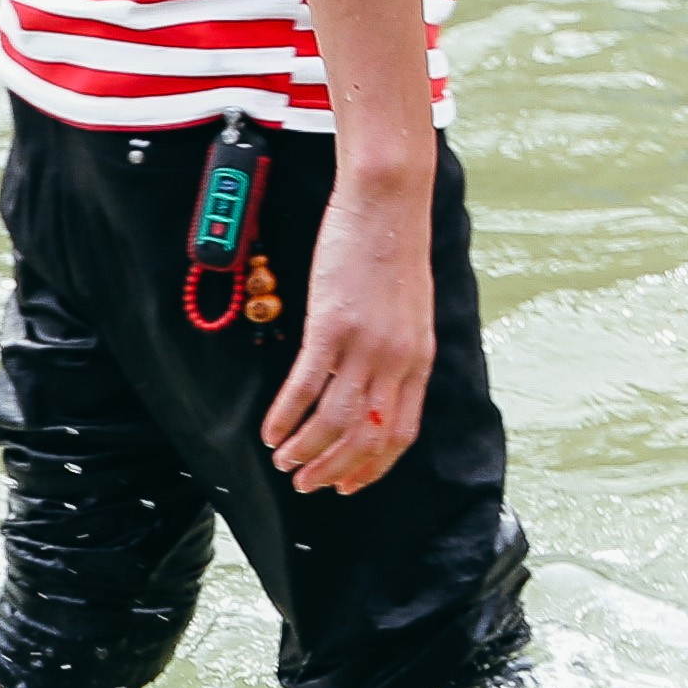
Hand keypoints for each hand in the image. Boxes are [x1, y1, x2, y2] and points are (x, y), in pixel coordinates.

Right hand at [261, 163, 436, 496]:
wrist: (389, 201)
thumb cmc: (393, 249)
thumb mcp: (408, 311)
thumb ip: (397, 352)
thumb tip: (376, 385)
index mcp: (418, 361)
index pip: (399, 435)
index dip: (370, 468)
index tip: (346, 486)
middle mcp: (396, 361)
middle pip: (365, 438)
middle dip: (332, 471)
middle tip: (305, 484)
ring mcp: (365, 346)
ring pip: (334, 423)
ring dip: (305, 452)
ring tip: (283, 462)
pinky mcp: (332, 326)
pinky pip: (305, 388)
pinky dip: (285, 418)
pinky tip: (269, 431)